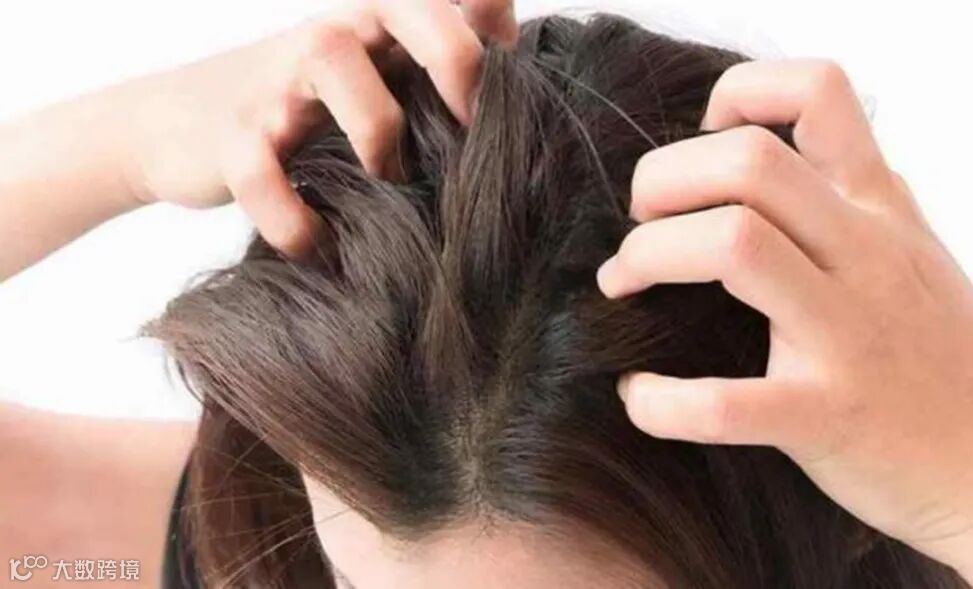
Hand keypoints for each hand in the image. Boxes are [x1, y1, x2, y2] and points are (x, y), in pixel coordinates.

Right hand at [122, 0, 515, 257]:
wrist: (183, 125)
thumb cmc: (315, 114)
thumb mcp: (383, 84)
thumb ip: (447, 83)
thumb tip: (537, 121)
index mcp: (385, 20)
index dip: (495, 32)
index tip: (504, 104)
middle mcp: (337, 33)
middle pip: (410, 2)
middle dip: (455, 62)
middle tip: (466, 131)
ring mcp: (281, 79)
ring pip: (335, 65)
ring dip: (378, 140)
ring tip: (387, 185)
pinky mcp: (233, 134)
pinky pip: (263, 169)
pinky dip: (296, 220)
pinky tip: (317, 243)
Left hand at [597, 59, 972, 586]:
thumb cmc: (954, 368)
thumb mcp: (916, 259)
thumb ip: (855, 209)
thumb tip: (771, 170)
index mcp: (882, 215)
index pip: (820, 93)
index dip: (740, 94)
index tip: (703, 141)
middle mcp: (868, 257)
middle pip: (749, 161)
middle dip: (662, 178)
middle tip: (638, 220)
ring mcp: (849, 336)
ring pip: (734, 244)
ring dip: (650, 254)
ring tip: (625, 284)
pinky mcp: (827, 417)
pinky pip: (724, 402)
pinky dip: (660, 400)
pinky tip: (641, 397)